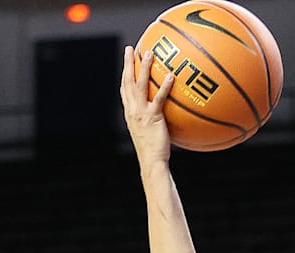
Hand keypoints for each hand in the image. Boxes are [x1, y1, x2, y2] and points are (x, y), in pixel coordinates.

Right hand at [120, 46, 175, 166]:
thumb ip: (154, 119)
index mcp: (130, 113)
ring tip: (149, 53)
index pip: (124, 89)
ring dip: (143, 68)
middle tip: (130, 48)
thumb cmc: (154, 151)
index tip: (126, 61)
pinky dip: (164, 86)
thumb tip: (165, 113)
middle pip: (128, 82)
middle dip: (128, 64)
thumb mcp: (150, 132)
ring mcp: (141, 113)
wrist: (152, 162)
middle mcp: (132, 110)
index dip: (124, 74)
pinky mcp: (153, 117)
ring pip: (140, 85)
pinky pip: (159, 98)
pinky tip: (170, 76)